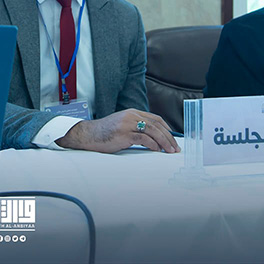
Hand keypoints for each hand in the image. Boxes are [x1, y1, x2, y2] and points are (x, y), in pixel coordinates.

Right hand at [55, 109, 179, 153]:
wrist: (89, 134)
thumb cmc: (105, 133)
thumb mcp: (123, 125)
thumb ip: (136, 127)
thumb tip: (153, 139)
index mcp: (133, 113)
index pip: (155, 119)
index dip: (167, 129)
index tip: (173, 138)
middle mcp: (131, 116)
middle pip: (156, 125)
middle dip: (168, 137)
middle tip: (175, 148)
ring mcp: (127, 124)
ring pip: (152, 131)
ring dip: (164, 142)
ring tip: (169, 151)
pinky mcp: (123, 133)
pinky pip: (143, 138)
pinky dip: (152, 144)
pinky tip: (156, 150)